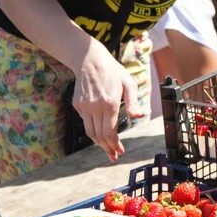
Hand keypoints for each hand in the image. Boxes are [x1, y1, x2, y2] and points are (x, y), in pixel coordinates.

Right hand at [72, 41, 137, 160]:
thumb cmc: (113, 71)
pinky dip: (93, 128)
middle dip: (107, 148)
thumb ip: (133, 102)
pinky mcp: (77, 105)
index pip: (110, 132)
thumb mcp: (128, 83)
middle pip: (99, 136)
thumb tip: (138, 116)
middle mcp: (95, 107)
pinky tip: (100, 129)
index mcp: (110, 103)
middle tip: (114, 156)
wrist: (89, 60)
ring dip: (99, 143)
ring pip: (90, 132)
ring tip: (107, 149)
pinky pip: (86, 121)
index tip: (120, 152)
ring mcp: (84, 106)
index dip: (114, 145)